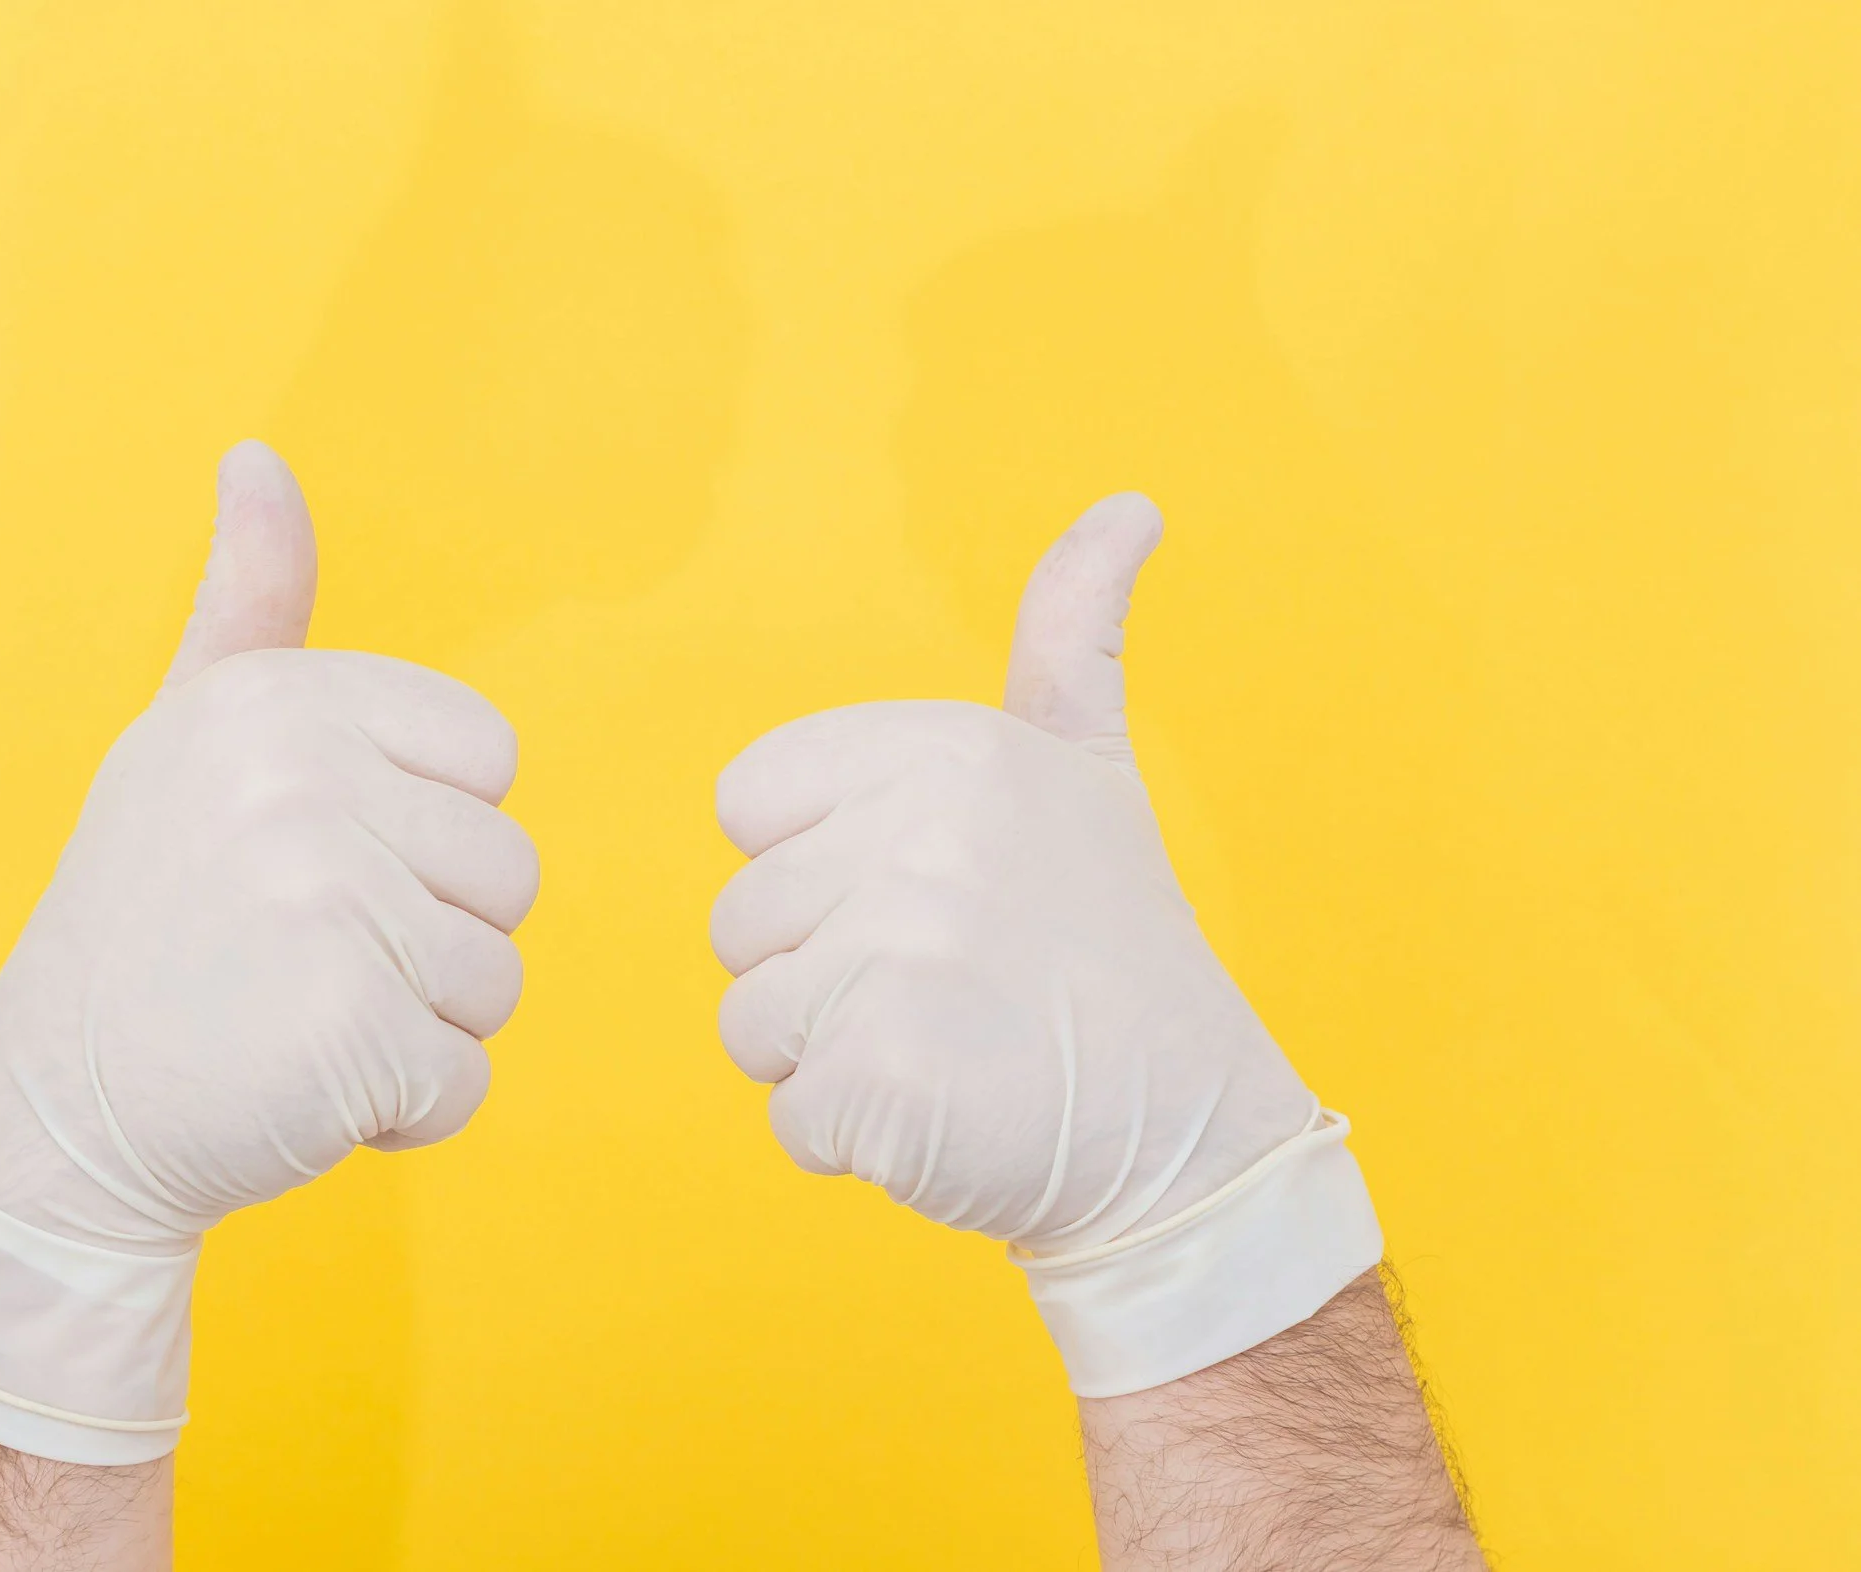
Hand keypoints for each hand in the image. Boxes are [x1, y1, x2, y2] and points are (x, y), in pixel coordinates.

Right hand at [0, 442, 538, 1462]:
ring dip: (416, 1029)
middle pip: (507, 874)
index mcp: (282, 700)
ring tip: (292, 1021)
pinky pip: (467, 1079)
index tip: (310, 865)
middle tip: (291, 960)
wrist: (51, 1117)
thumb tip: (258, 455)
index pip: (489, 761)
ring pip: (497, 979)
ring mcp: (329, 901)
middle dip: (424, 942)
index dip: (422, 837)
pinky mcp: (353, 1026)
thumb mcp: (184, 738)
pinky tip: (300, 1093)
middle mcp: (302, 780)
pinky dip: (401, 1114)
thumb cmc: (144, 921)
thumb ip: (250, 604)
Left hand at [709, 494, 1379, 1394]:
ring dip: (831, 1058)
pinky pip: (788, 1113)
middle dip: (825, 975)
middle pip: (741, 923)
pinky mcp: (881, 1082)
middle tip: (954, 988)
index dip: (819, 868)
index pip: (748, 808)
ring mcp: (895, 962)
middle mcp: (915, 839)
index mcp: (938, 750)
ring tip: (951, 1047)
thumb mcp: (1089, 766)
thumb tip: (1128, 505)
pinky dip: (855, 1139)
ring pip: (752, 1020)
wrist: (1188, 1130)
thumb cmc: (1112, 948)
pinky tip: (948, 1115)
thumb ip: (1071, 633)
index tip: (926, 893)